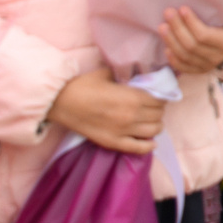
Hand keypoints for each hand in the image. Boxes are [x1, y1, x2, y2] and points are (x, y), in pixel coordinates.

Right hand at [50, 70, 166, 154]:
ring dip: (155, 125)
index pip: (159, 100)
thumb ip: (124, 76)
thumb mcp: (107, 74)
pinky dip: (148, 146)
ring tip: (150, 121)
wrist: (62, 102)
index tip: (157, 96)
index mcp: (132, 97)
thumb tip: (134, 76)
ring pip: (154, 131)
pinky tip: (151, 142)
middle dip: (158, 110)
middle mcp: (132, 115)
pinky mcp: (113, 142)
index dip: (160, 97)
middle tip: (152, 108)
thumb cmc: (83, 85)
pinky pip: (139, 149)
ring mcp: (123, 131)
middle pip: (158, 115)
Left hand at [163, 2, 222, 75]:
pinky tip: (166, 48)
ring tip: (162, 26)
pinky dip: (174, 60)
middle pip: (191, 45)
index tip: (183, 9)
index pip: (204, 36)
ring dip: (171, 41)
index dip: (192, 23)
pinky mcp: (200, 69)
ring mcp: (207, 65)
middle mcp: (217, 57)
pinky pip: (184, 68)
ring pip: (185, 56)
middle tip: (168, 13)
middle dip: (177, 29)